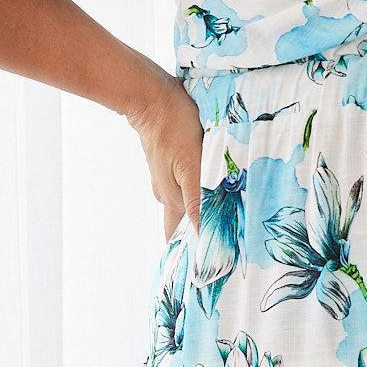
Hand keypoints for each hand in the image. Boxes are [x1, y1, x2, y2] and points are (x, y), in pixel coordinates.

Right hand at [124, 65, 203, 240]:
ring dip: (196, 216)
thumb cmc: (175, 128)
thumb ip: (199, 201)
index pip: (179, 237)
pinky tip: (206, 192)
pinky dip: (195, 195)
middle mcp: (167, 193)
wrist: (150, 96)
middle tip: (215, 252)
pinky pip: (183, 186)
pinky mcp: (169, 162)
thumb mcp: (192, 166)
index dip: (191, 254)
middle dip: (194, 239)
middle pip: (179, 225)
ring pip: (182, 205)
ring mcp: (165, 178)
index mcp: (173, 199)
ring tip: (216, 226)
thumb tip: (203, 235)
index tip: (205, 271)